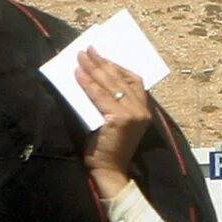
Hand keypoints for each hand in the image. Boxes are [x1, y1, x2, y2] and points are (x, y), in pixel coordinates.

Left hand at [75, 45, 151, 194]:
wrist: (109, 171)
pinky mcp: (120, 119)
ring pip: (109, 84)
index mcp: (144, 109)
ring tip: (81, 56)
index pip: (133, 80)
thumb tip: (93, 79)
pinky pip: (99, 96)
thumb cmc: (108, 148)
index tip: (102, 55)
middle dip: (101, 62)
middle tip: (87, 49)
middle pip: (119, 78)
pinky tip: (77, 74)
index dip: (117, 65)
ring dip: (93, 68)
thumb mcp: (113, 121)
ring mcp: (133, 114)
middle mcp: (142, 110)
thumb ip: (110, 103)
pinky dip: (87, 83)